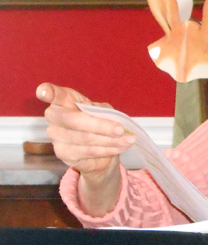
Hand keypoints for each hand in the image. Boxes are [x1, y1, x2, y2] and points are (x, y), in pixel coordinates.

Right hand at [36, 83, 132, 215]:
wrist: (100, 152)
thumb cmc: (99, 123)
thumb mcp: (104, 112)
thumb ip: (103, 111)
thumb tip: (105, 118)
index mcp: (64, 101)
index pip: (54, 95)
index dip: (48, 92)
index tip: (43, 91)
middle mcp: (54, 117)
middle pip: (73, 120)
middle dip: (101, 125)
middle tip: (121, 129)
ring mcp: (56, 136)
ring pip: (85, 138)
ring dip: (111, 140)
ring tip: (128, 140)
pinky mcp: (62, 153)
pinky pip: (88, 151)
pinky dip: (108, 149)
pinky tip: (120, 146)